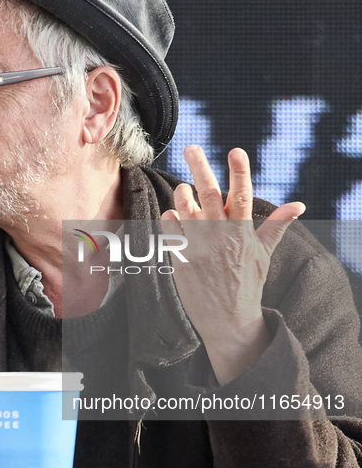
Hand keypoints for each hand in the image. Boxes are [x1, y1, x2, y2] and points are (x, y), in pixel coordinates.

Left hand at [161, 145, 304, 384]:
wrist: (228, 320)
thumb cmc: (247, 284)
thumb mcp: (263, 254)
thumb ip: (276, 226)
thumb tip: (298, 205)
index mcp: (242, 232)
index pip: (241, 195)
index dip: (239, 172)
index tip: (234, 151)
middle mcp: (220, 236)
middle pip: (208, 194)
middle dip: (200, 167)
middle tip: (191, 147)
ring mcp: (199, 246)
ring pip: (185, 209)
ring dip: (182, 193)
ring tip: (183, 188)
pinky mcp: (182, 258)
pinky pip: (171, 230)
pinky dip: (170, 218)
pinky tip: (172, 216)